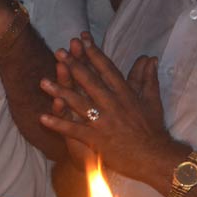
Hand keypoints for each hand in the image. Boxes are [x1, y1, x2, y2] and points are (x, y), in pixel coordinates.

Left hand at [39, 33, 171, 179]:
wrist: (154, 157)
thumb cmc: (152, 129)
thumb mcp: (152, 100)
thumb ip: (147, 78)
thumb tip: (149, 58)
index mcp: (125, 93)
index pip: (107, 69)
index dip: (93, 53)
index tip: (82, 39)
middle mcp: (112, 104)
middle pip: (89, 81)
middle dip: (73, 65)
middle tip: (58, 52)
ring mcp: (103, 121)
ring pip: (78, 103)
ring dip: (59, 92)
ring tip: (43, 82)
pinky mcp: (96, 139)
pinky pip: (73, 130)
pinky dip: (58, 124)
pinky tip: (42, 118)